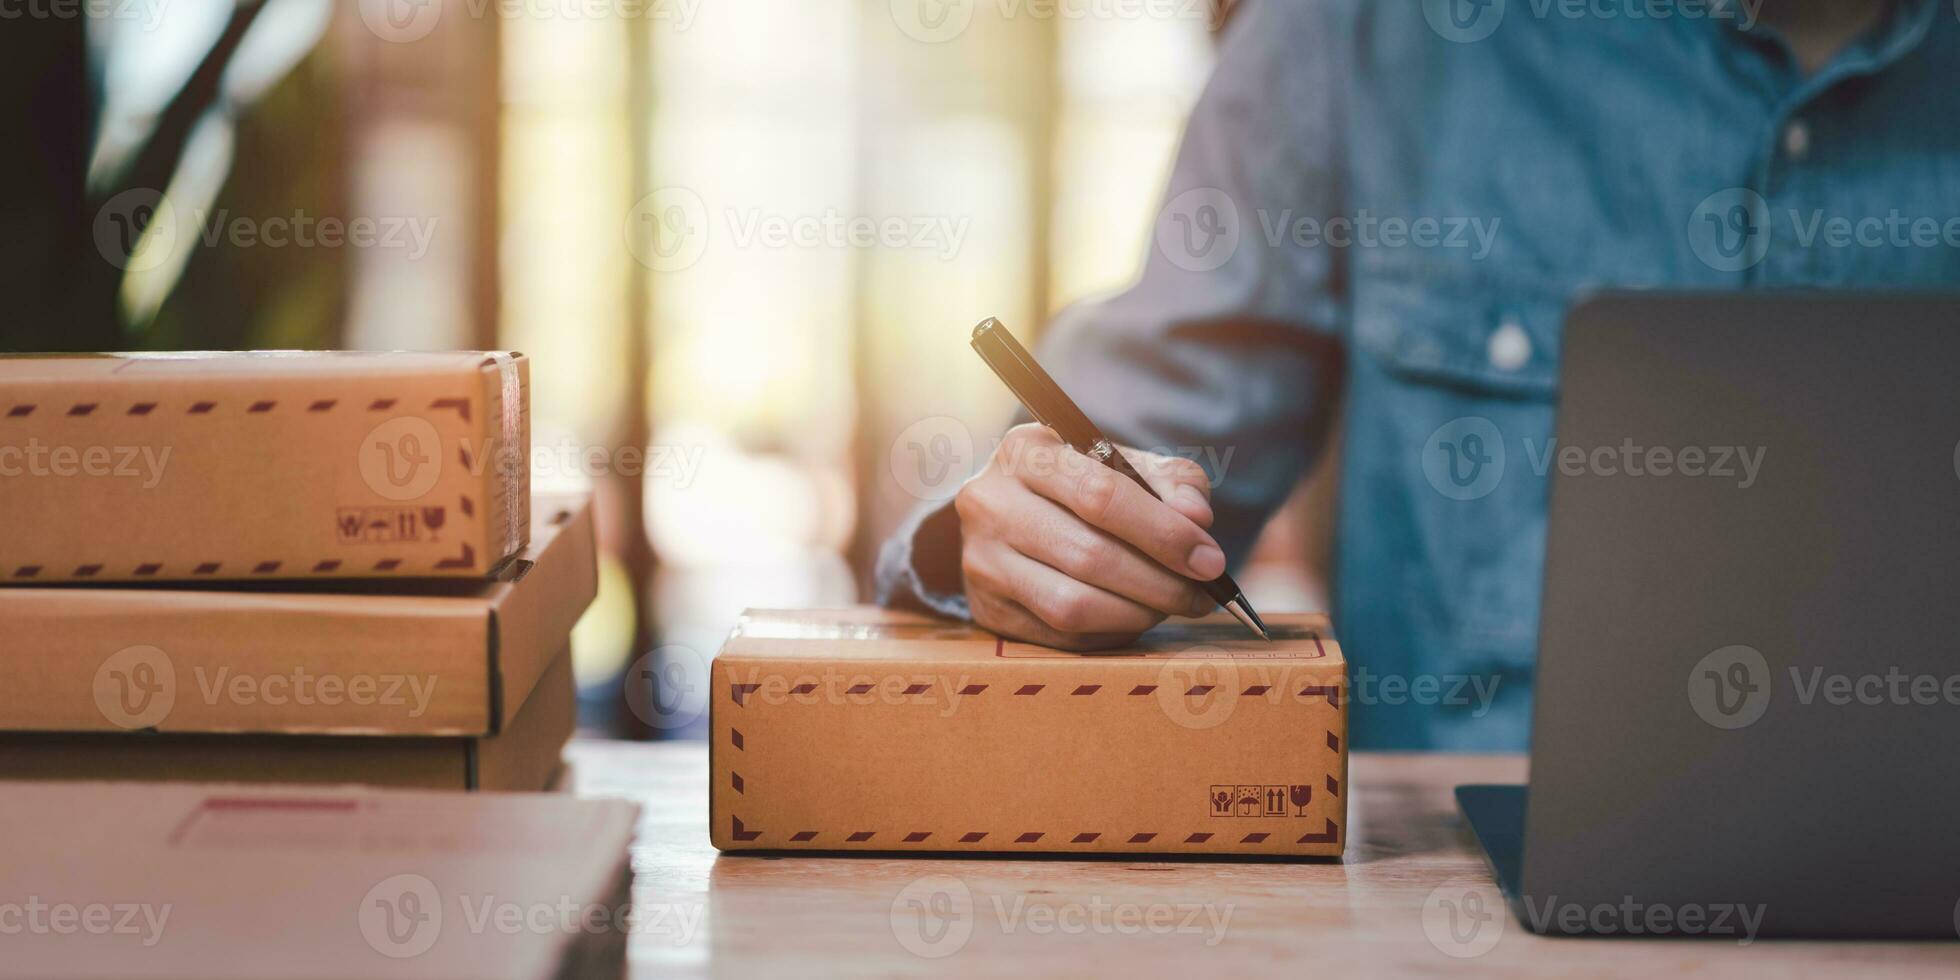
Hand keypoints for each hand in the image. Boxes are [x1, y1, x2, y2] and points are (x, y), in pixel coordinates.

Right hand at [954, 423, 1223, 650]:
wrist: (1008, 515)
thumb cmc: (1078, 485)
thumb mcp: (1123, 464)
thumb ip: (1170, 481)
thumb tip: (1197, 519)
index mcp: (1026, 450)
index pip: (1100, 495)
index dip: (1163, 533)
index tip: (1210, 561)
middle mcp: (991, 502)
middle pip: (1088, 555)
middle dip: (1160, 583)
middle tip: (1201, 596)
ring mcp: (981, 559)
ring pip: (1072, 605)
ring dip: (1137, 614)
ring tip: (1169, 606)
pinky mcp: (985, 608)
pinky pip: (1060, 635)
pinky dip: (1110, 633)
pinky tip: (1134, 617)